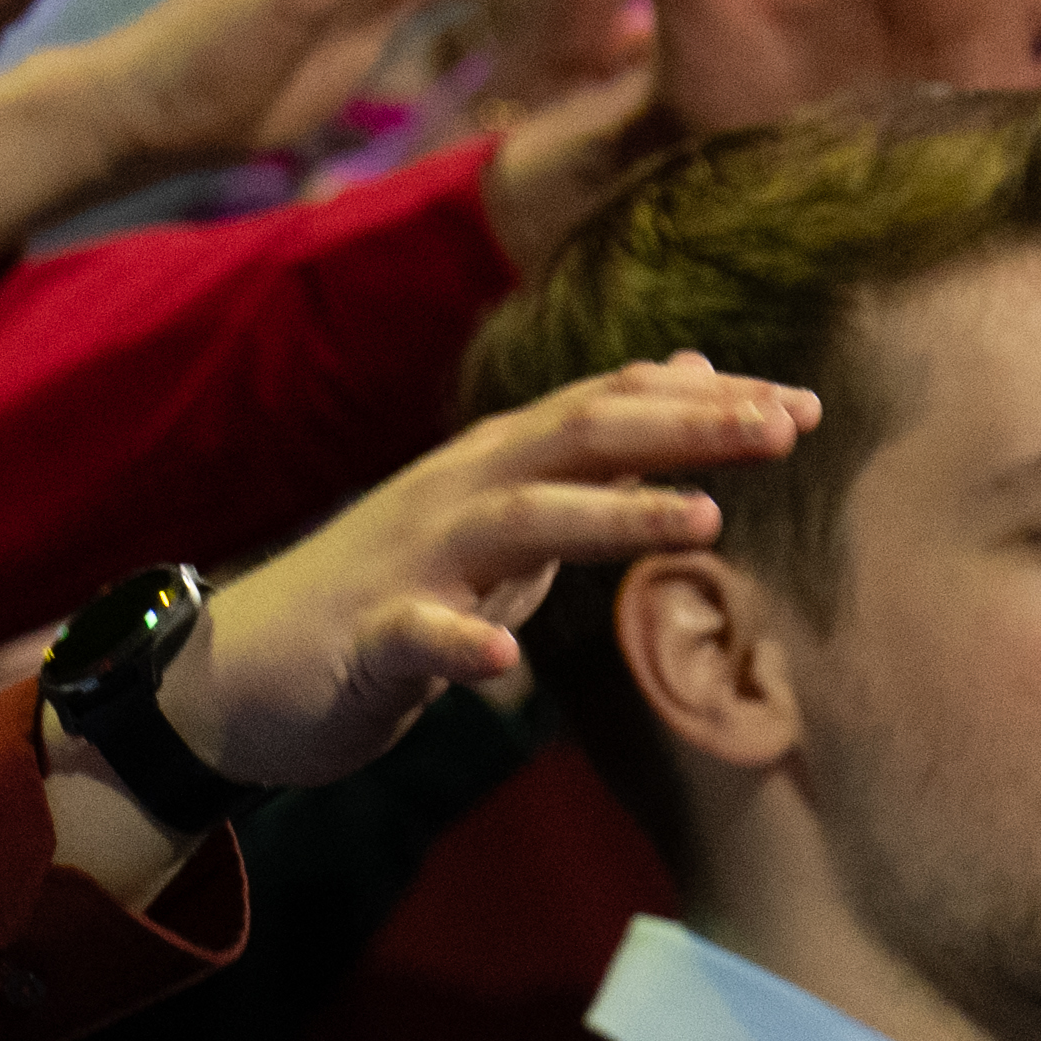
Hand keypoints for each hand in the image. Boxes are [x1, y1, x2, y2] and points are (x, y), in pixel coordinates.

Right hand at [157, 361, 811, 793]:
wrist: (239, 672)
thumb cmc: (386, 591)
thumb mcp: (496, 508)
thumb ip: (588, 449)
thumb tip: (690, 368)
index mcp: (495, 464)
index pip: (610, 405)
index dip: (706, 402)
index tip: (801, 407)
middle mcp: (458, 492)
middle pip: (581, 437)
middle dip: (686, 430)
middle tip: (785, 429)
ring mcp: (411, 560)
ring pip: (519, 520)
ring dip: (612, 514)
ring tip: (702, 520)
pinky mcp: (368, 637)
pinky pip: (417, 636)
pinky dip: (460, 642)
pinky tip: (503, 659)